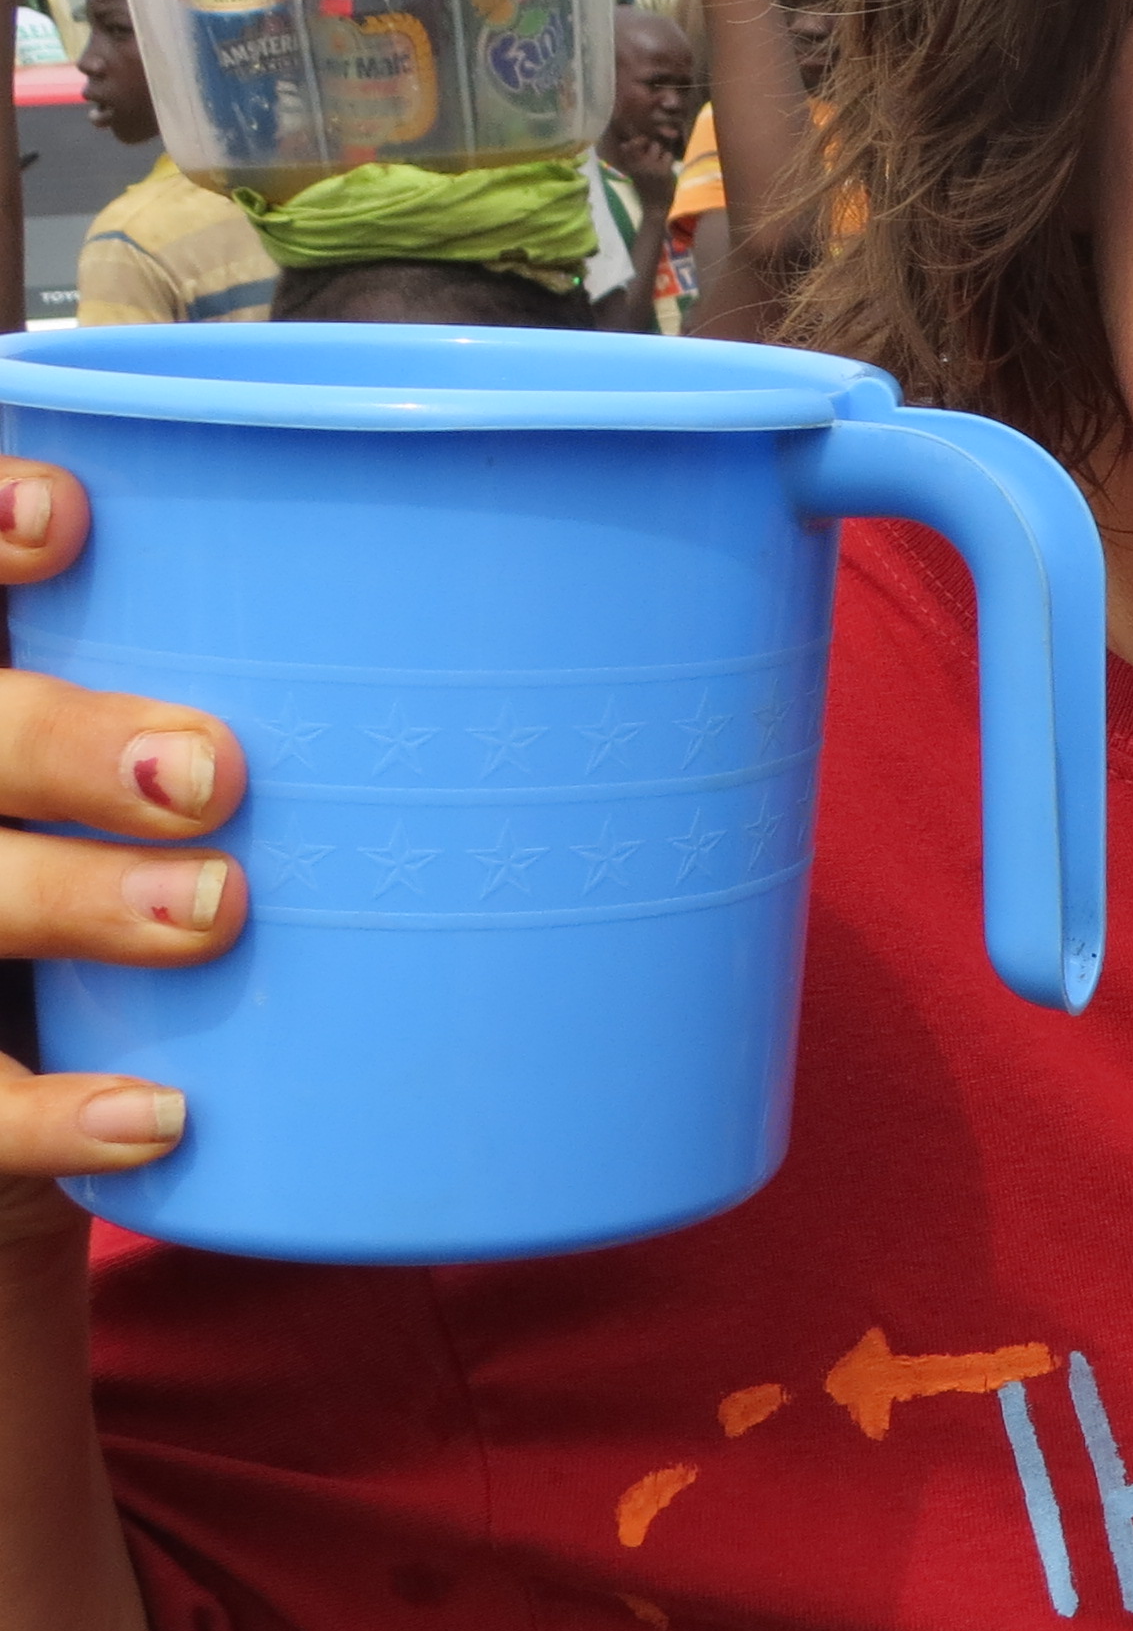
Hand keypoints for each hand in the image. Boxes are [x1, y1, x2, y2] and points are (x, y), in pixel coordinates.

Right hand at [0, 462, 248, 1245]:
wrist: (89, 1113)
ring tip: (217, 908)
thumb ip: (317, 716)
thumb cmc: (200, 884)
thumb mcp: (234, 784)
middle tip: (210, 770)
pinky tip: (163, 1113)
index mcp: (15, 697)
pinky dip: (56, 1114)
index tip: (71, 517)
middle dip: (67, 739)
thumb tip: (578, 662)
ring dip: (80, 899)